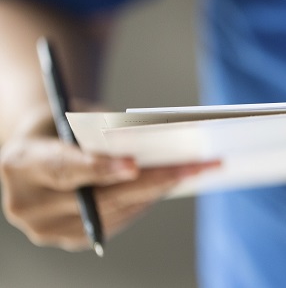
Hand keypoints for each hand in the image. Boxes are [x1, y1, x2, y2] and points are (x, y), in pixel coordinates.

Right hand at [0, 106, 218, 250]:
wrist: (35, 152)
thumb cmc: (58, 125)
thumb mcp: (71, 114)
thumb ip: (100, 129)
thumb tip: (152, 142)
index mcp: (20, 165)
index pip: (62, 169)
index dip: (98, 168)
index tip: (133, 165)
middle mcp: (28, 204)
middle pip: (99, 197)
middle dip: (151, 181)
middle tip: (193, 166)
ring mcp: (48, 228)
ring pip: (114, 212)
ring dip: (158, 192)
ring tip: (196, 171)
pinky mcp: (71, 238)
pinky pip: (115, 221)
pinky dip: (145, 201)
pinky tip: (174, 184)